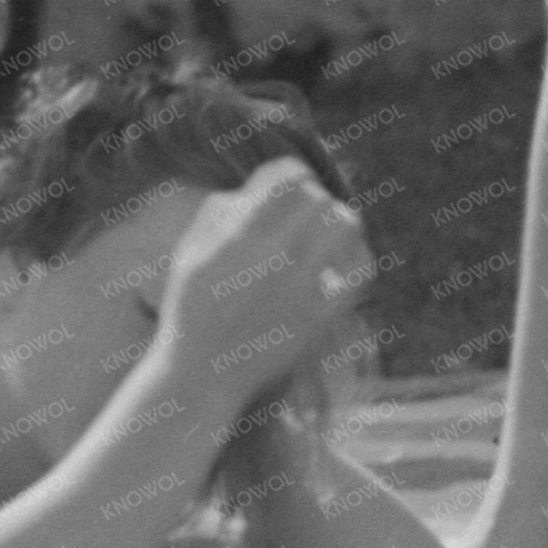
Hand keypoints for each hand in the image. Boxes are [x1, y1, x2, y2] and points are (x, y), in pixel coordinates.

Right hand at [156, 159, 372, 376]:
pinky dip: (354, 256)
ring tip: (324, 234)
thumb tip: (253, 187)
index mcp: (238, 237)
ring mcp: (302, 287)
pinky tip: (339, 261)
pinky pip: (359, 269)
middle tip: (303, 214)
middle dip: (312, 199)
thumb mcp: (188, 253)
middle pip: (319, 199)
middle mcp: (273, 257)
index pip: (287, 178)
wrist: (203, 375)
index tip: (290, 182)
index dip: (292, 172)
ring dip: (337, 222)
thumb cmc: (192, 310)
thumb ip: (217, 212)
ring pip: (345, 225)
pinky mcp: (321, 315)